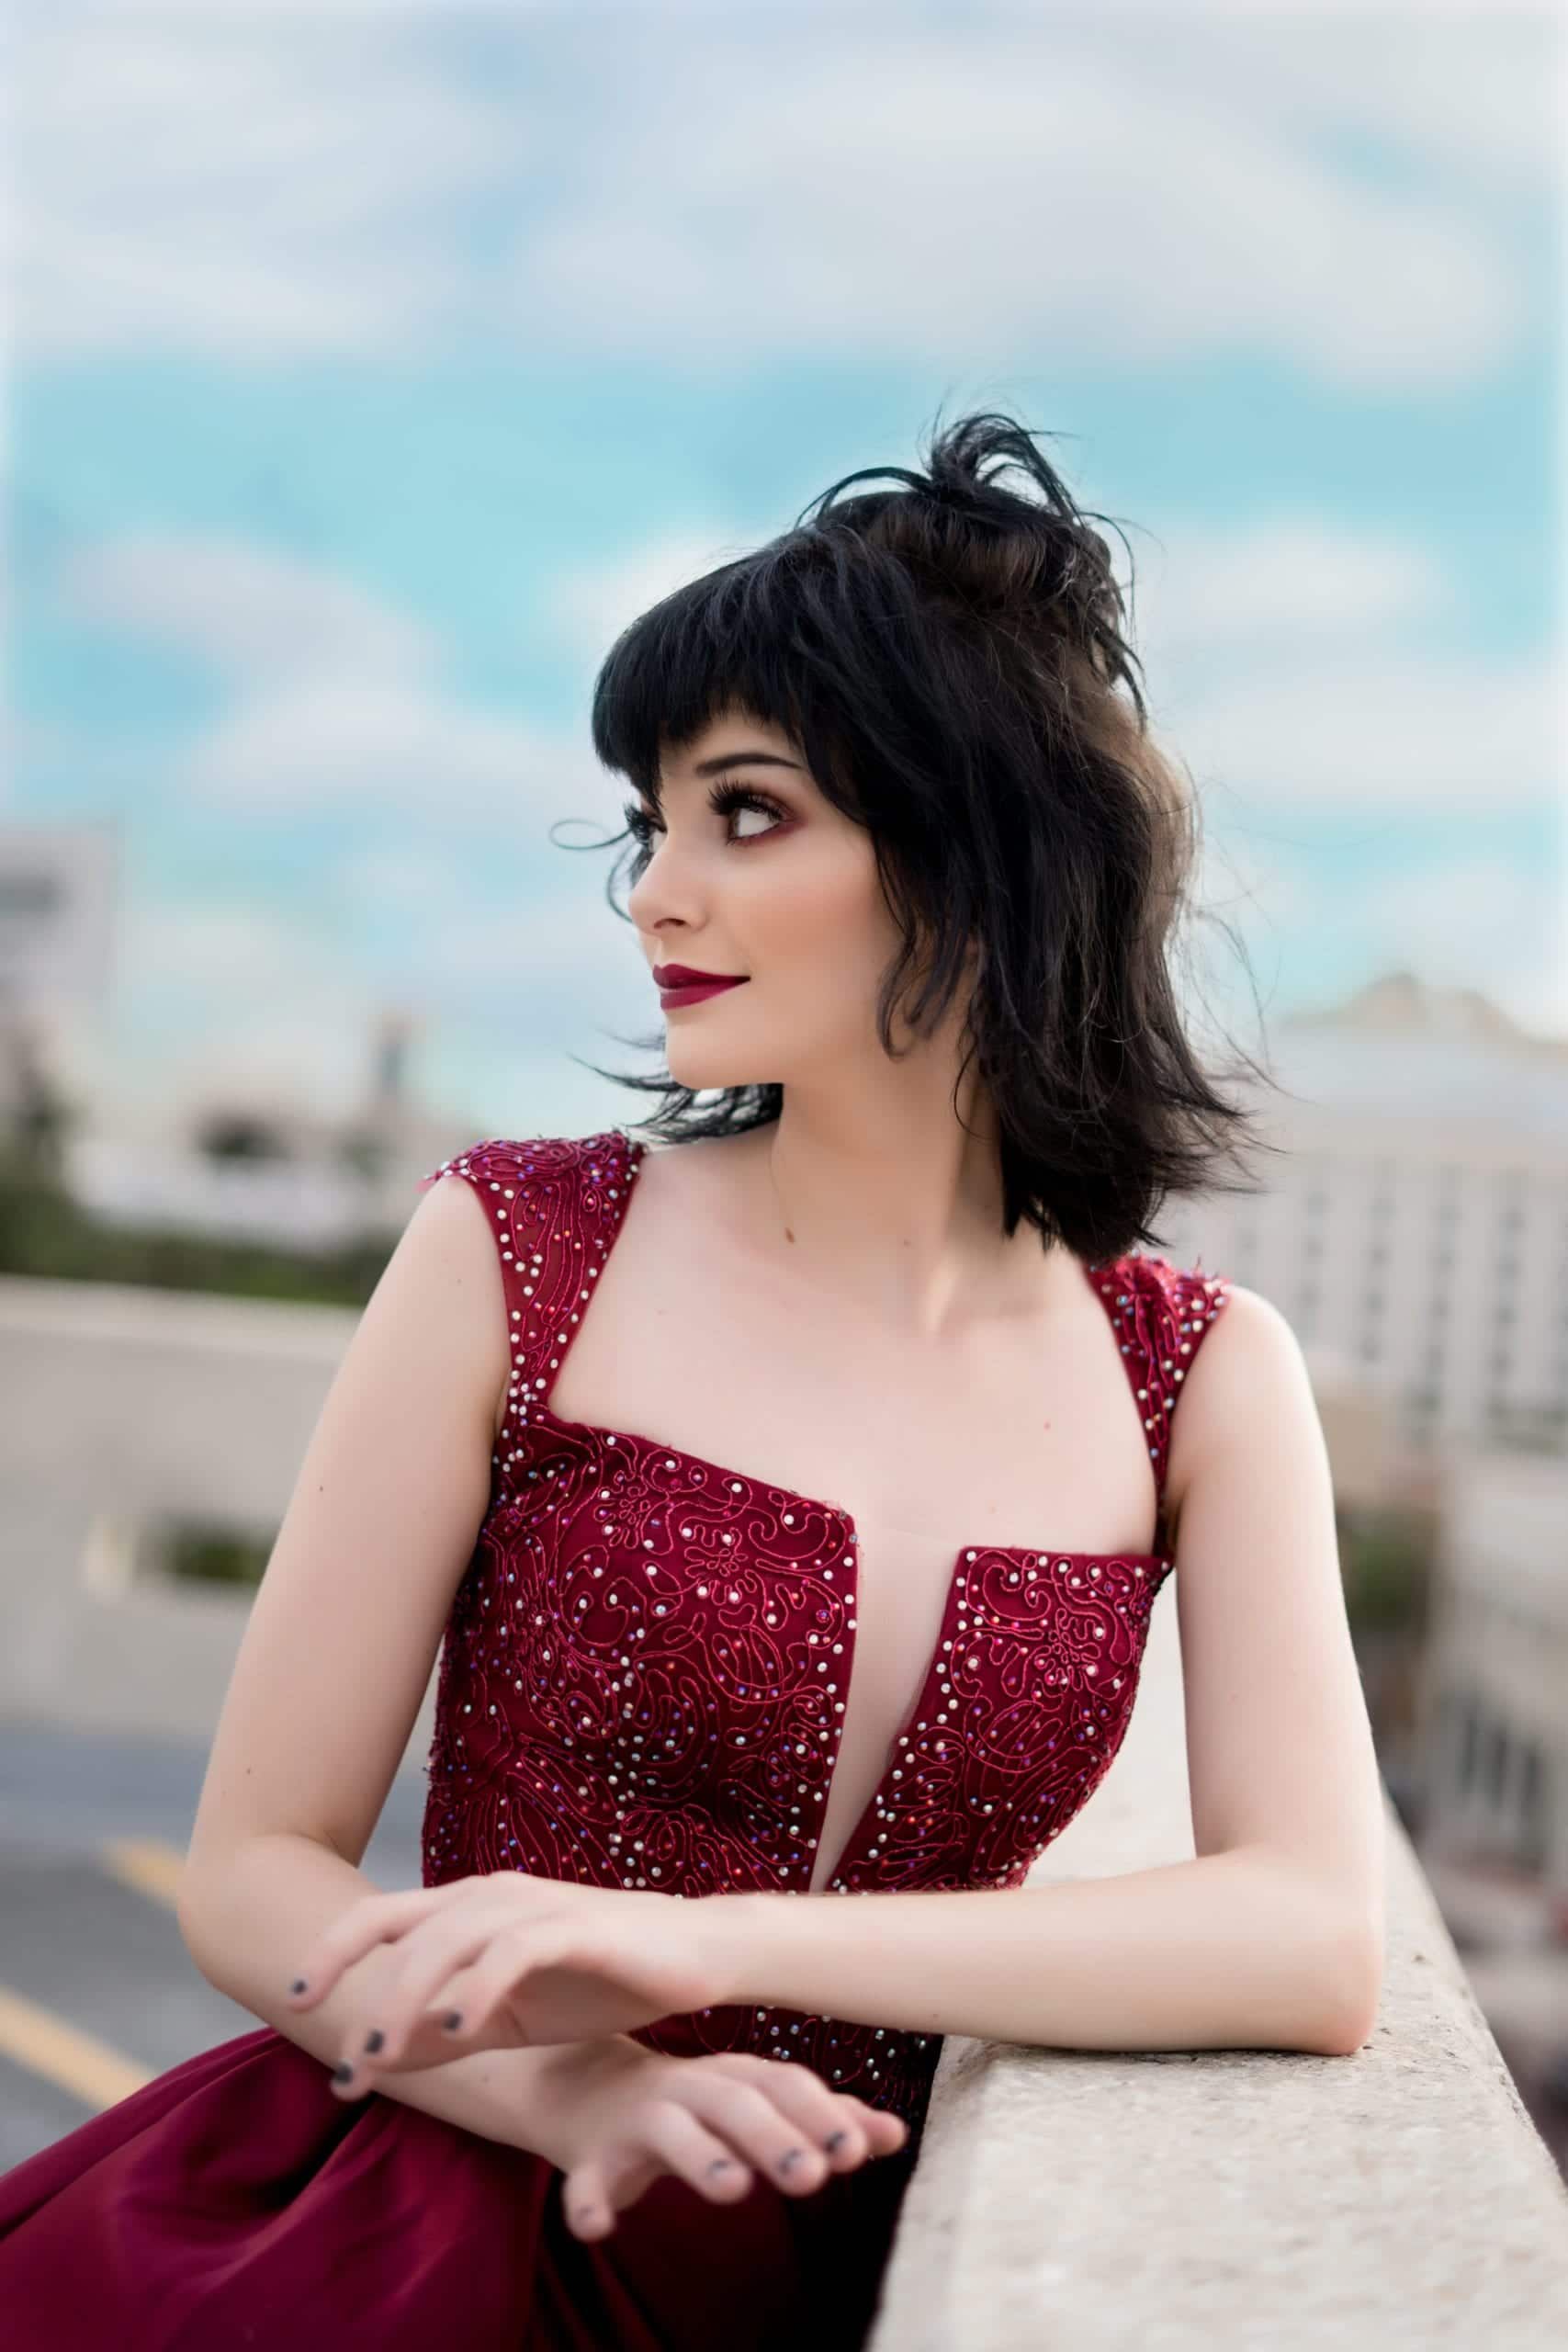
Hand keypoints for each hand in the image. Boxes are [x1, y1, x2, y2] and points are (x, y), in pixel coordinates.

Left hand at [287, 1871, 747, 2092]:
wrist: (698, 1955)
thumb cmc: (602, 1978)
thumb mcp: (512, 2016)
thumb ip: (447, 2032)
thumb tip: (378, 2061)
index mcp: (471, 1909)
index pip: (382, 1920)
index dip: (331, 1954)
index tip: (291, 2003)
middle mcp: (493, 1895)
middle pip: (403, 1929)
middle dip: (361, 1995)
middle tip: (344, 2065)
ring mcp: (535, 1905)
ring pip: (449, 1941)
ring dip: (407, 1999)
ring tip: (381, 2055)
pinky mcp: (578, 1925)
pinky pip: (514, 1950)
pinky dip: (478, 1985)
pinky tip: (455, 2028)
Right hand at [529, 2038, 911, 2240]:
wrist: (588, 2089)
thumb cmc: (697, 2103)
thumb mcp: (757, 2105)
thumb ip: (821, 2121)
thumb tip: (895, 2135)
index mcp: (735, 2075)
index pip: (783, 2083)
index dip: (819, 2113)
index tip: (856, 2150)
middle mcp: (689, 2087)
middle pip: (734, 2102)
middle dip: (774, 2136)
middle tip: (812, 2177)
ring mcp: (637, 2119)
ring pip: (668, 2131)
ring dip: (701, 2156)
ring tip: (734, 2189)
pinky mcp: (592, 2156)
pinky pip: (585, 2180)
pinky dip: (589, 2202)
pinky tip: (597, 2229)